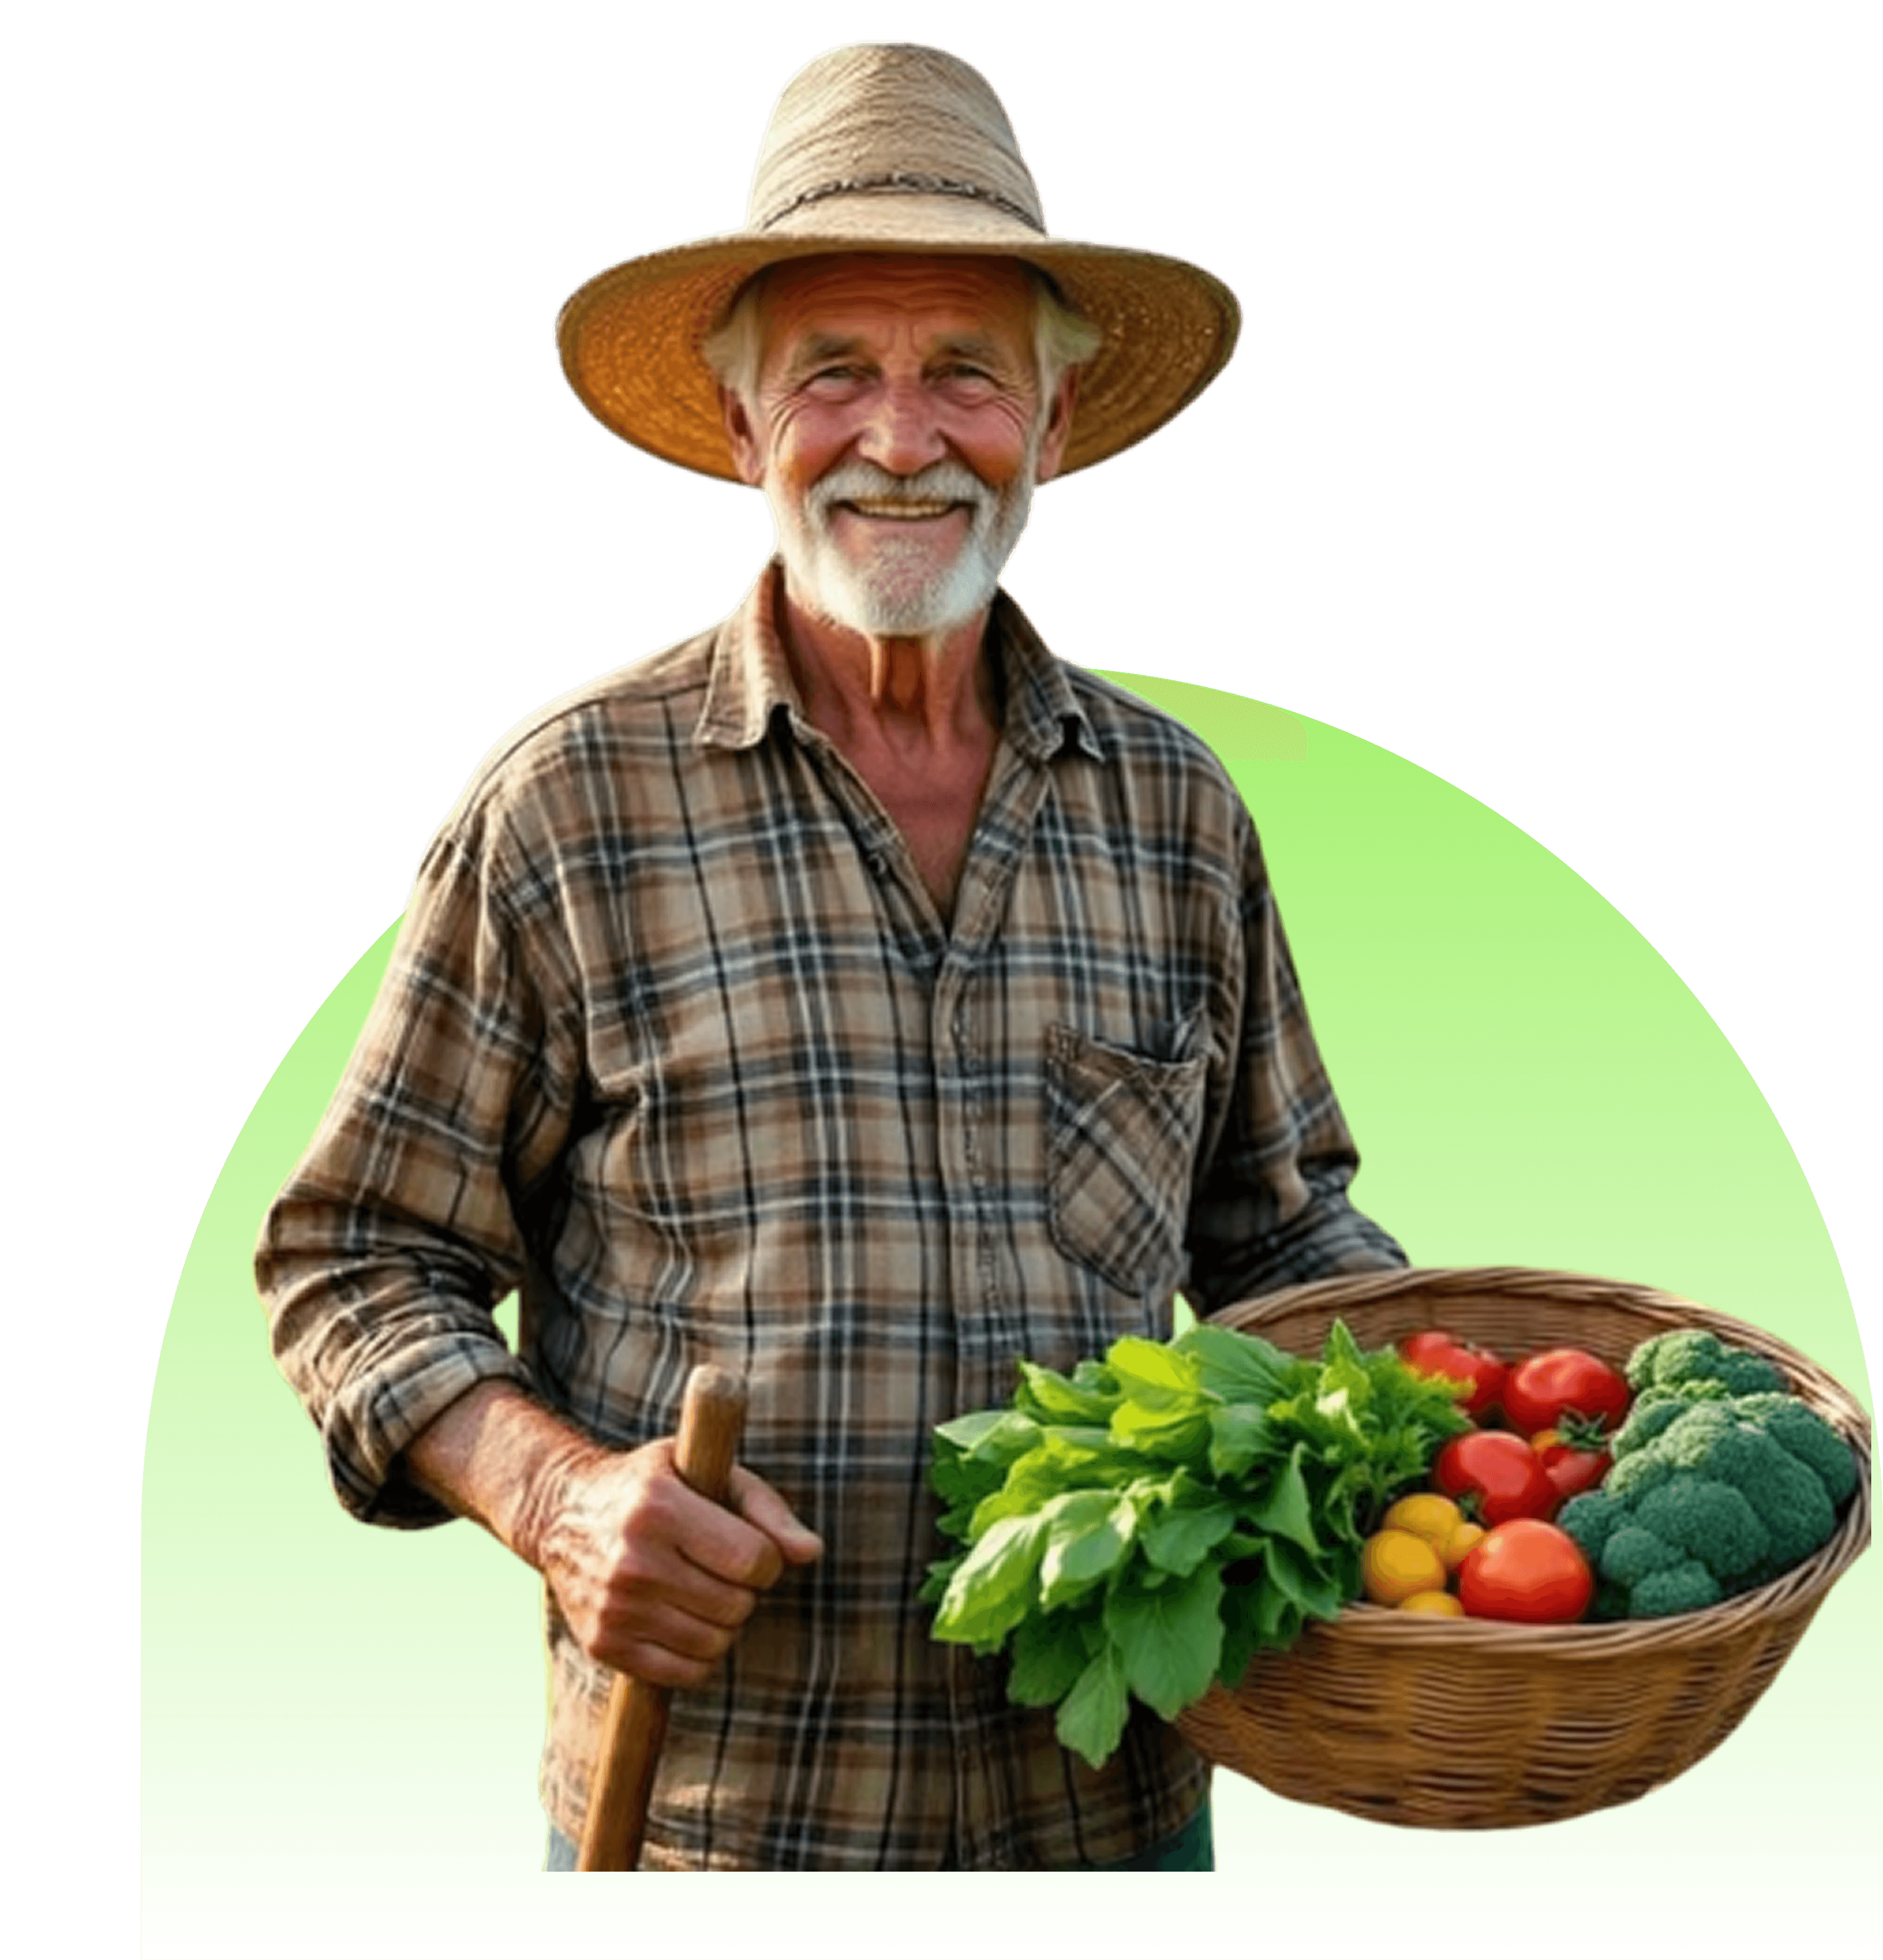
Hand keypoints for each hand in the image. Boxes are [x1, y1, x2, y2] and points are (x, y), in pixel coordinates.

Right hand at [533, 1436, 823, 1687]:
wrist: (562, 1512)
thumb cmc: (655, 1486)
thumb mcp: (708, 1471)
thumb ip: (767, 1509)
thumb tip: (812, 1553)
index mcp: (659, 1507)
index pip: (753, 1560)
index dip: (767, 1559)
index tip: (751, 1548)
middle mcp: (632, 1560)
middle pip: (737, 1605)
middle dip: (745, 1591)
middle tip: (722, 1569)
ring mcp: (614, 1607)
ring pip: (715, 1644)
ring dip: (724, 1623)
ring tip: (703, 1592)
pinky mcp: (603, 1644)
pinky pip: (684, 1673)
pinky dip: (699, 1655)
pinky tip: (685, 1621)